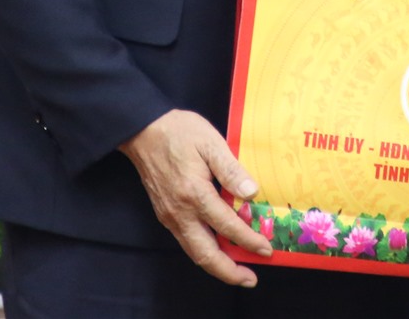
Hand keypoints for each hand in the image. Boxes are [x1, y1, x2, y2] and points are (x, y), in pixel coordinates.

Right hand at [120, 109, 269, 284]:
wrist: (143, 131)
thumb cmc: (179, 132)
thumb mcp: (210, 142)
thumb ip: (231, 169)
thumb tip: (252, 192)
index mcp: (194, 194)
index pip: (227, 226)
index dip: (248, 241)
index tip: (266, 249)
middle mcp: (180, 212)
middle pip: (206, 254)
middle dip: (230, 271)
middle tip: (250, 278)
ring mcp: (170, 216)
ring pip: (194, 252)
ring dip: (217, 266)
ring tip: (237, 271)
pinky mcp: (165, 214)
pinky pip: (187, 241)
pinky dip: (204, 252)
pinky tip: (218, 248)